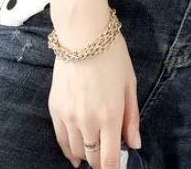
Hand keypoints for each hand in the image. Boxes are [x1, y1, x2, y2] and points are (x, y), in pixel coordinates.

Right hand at [49, 4, 140, 168]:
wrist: (83, 33)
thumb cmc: (112, 54)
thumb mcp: (130, 83)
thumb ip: (132, 117)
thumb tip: (135, 144)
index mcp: (110, 115)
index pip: (110, 160)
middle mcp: (88, 120)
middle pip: (93, 158)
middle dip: (101, 163)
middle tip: (109, 158)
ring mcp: (69, 115)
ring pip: (76, 151)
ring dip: (86, 156)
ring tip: (94, 154)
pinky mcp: (55, 107)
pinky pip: (61, 138)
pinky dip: (68, 150)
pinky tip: (75, 155)